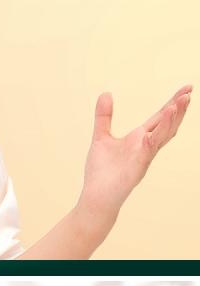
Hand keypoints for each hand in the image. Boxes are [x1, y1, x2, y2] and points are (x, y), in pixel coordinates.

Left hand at [79, 81, 191, 240]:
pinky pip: (148, 150)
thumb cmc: (101, 171)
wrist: (96, 196)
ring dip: (171, 119)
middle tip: (189, 91)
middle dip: (178, 108)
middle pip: (167, 124)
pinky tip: (158, 125)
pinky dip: (154, 137)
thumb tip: (106, 92)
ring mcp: (144, 157)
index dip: (173, 103)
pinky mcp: (137, 167)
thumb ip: (104, 116)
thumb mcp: (101, 136)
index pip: (160, 117)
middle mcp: (146, 146)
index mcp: (139, 138)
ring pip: (162, 136)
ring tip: (179, 103)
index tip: (186, 89)